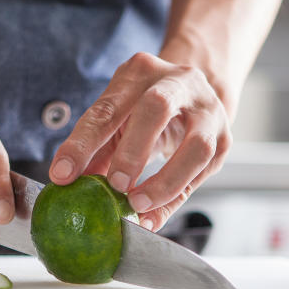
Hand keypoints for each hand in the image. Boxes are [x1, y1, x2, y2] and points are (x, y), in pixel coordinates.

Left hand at [49, 52, 230, 231]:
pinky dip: (175, 199)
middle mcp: (179, 83)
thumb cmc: (145, 109)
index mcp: (141, 71)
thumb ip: (94, 148)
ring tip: (137, 203)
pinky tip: (152, 216)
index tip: (63, 174)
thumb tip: (66, 182)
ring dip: (164, 181)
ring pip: (197, 146)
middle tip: (115, 184)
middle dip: (133, 151)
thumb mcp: (117, 117)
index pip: (106, 108)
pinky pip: (202, 175)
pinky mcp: (225, 140)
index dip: (82, 143)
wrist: (193, 94)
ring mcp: (208, 111)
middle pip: (157, 108)